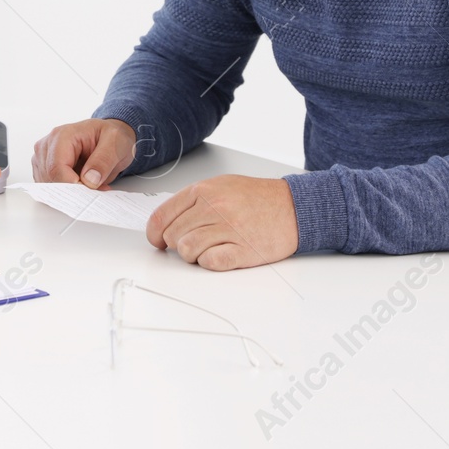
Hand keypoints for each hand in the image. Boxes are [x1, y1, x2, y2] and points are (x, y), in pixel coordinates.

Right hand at [30, 118, 135, 188]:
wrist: (111, 136)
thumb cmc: (111, 136)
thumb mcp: (116, 143)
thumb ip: (103, 160)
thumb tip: (90, 180)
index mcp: (63, 135)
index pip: (56, 167)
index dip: (71, 184)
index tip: (90, 190)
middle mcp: (48, 145)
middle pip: (51, 178)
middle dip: (73, 189)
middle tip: (97, 186)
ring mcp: (44, 157)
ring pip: (49, 185)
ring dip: (71, 190)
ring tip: (92, 182)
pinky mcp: (45, 167)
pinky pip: (51, 187)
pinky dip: (67, 191)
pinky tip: (83, 183)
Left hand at [146, 175, 298, 270]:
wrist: (294, 207)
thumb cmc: (257, 198)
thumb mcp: (220, 186)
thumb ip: (192, 201)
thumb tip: (166, 222)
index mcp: (203, 191)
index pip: (161, 217)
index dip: (155, 234)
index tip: (158, 241)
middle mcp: (214, 208)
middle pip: (173, 236)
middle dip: (178, 244)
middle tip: (193, 242)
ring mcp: (229, 229)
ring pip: (188, 251)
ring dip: (193, 255)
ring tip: (207, 248)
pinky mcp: (243, 250)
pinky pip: (210, 262)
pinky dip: (210, 262)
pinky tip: (219, 254)